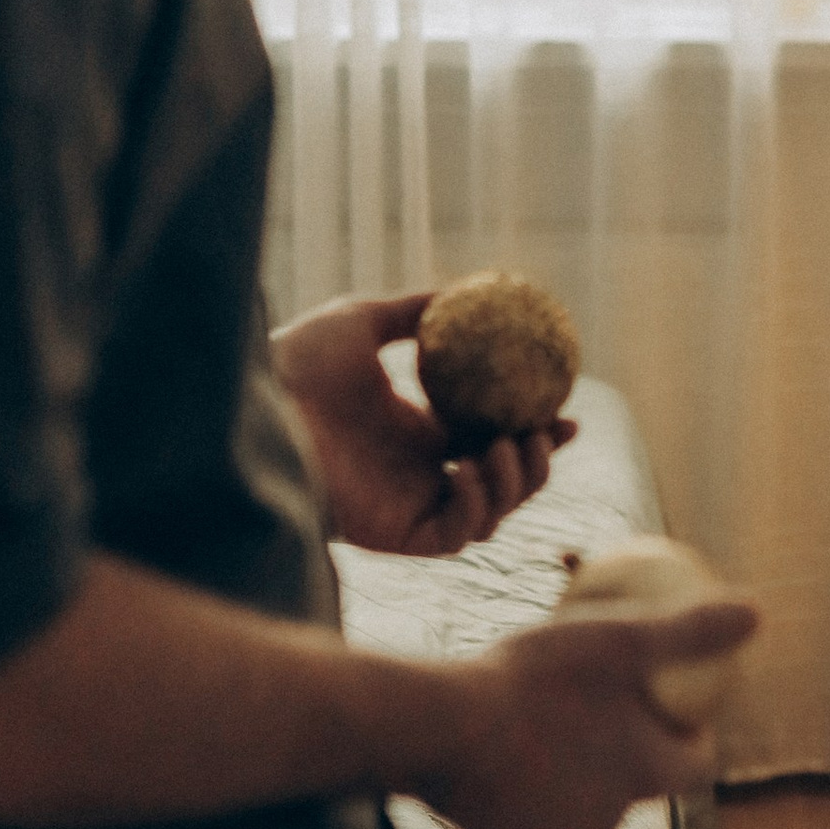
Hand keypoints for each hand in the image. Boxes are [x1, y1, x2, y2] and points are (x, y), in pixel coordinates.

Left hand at [273, 290, 572, 556]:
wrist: (263, 402)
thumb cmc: (298, 363)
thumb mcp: (362, 321)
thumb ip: (412, 311)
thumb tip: (460, 292)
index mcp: (420, 434)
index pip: (494, 442)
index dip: (538, 433)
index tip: (566, 411)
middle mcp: (421, 475)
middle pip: (506, 484)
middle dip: (540, 463)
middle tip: (548, 431)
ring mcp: (412, 507)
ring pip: (492, 515)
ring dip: (515, 484)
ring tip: (504, 445)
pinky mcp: (399, 536)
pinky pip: (458, 535)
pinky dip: (478, 505)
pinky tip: (469, 469)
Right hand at [424, 590, 760, 828]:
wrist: (434, 730)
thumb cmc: (533, 680)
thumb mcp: (618, 641)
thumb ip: (689, 633)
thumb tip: (756, 613)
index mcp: (641, 777)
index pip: (694, 767)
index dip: (696, 735)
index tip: (681, 702)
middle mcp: (601, 817)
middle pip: (634, 787)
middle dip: (629, 752)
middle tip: (612, 707)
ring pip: (572, 796)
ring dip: (570, 766)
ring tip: (553, 718)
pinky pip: (518, 800)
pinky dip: (517, 773)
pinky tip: (497, 732)